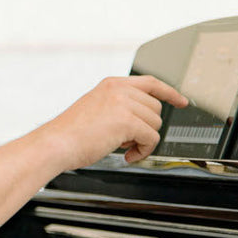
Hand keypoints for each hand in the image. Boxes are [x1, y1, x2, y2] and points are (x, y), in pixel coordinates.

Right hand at [42, 75, 186, 169]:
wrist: (56, 143)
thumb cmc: (70, 134)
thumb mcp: (96, 109)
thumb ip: (119, 107)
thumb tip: (142, 121)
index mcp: (112, 84)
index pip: (150, 83)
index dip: (169, 92)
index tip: (182, 101)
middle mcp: (119, 89)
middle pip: (156, 108)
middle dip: (146, 127)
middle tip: (126, 140)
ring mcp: (124, 103)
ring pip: (155, 124)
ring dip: (143, 141)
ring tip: (122, 147)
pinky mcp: (127, 120)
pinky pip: (151, 138)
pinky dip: (142, 151)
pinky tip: (127, 155)